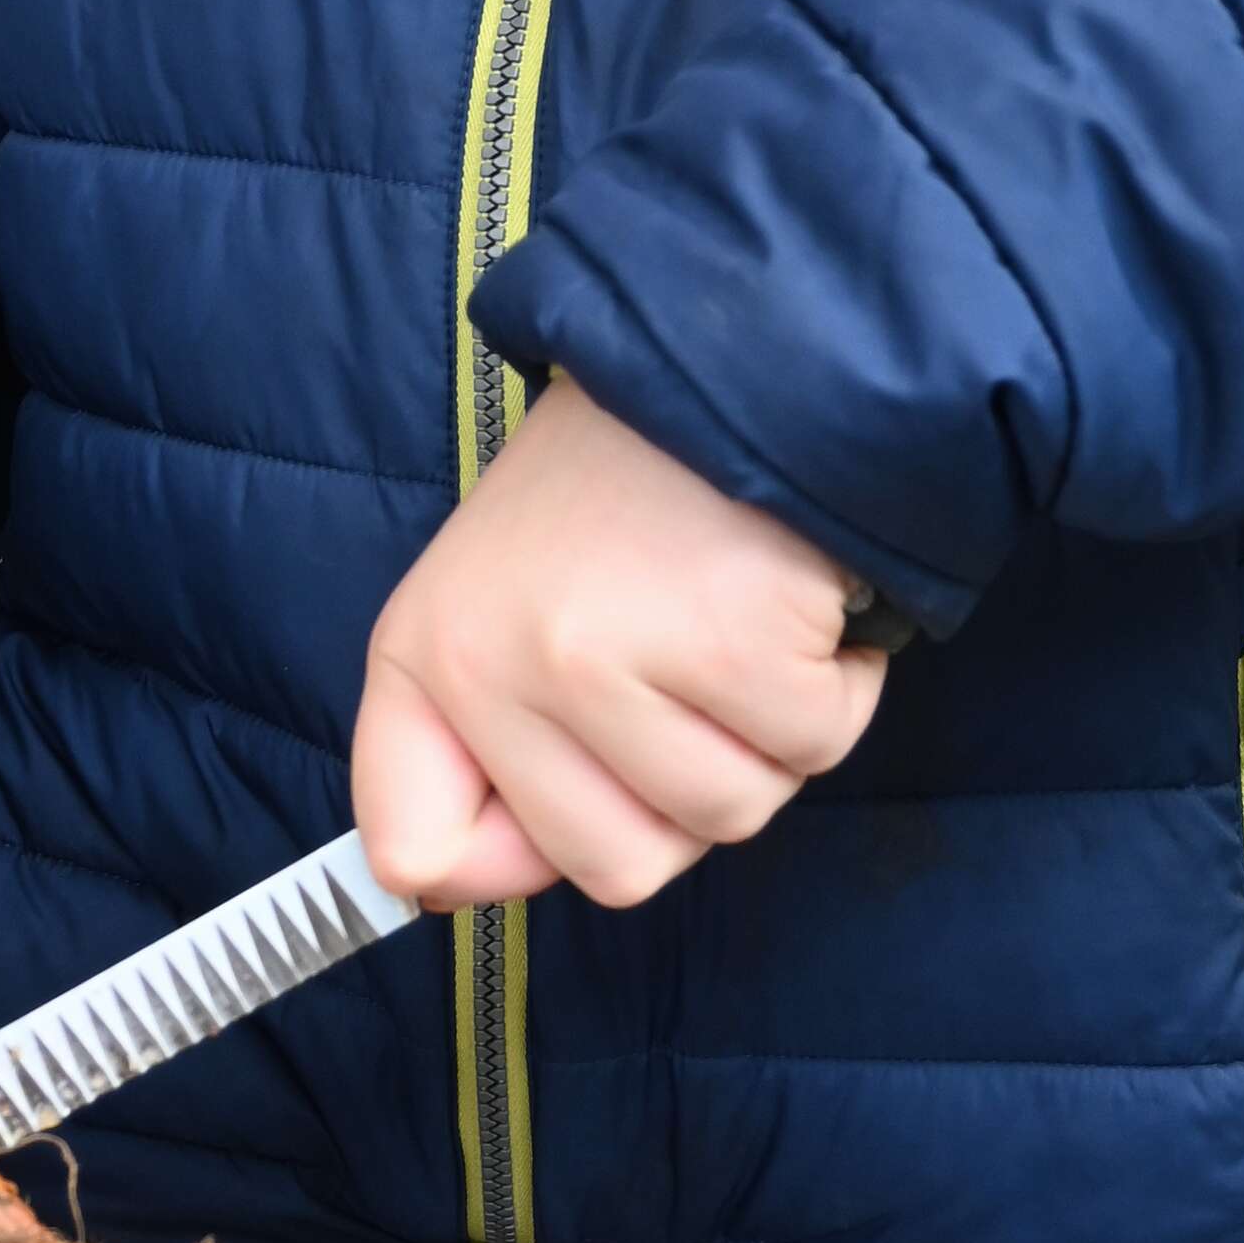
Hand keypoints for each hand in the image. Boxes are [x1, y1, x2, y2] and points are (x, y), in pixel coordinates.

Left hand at [351, 376, 884, 912]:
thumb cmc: (620, 493)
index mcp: (422, 654)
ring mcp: (609, 659)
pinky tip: (795, 606)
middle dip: (675, 800)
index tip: (564, 790)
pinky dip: (834, 690)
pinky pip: (814, 749)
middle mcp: (496, 665)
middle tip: (682, 681)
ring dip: (764, 742)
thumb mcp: (497, 602)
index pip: (410, 848)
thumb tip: (448, 889)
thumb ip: (478, 746)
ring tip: (738, 628)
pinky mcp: (731, 643)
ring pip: (724, 819)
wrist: (734, 353)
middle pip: (610, 869)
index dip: (506, 854)